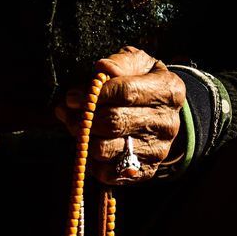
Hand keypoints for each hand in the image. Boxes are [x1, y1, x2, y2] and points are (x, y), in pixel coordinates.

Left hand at [54, 46, 185, 184]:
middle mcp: (167, 123)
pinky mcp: (146, 170)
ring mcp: (158, 150)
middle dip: (84, 117)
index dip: (94, 93)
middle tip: (68, 111)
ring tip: (75, 125)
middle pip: (114, 122)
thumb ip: (119, 63)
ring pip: (106, 149)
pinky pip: (109, 173)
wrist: (163, 112)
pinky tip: (89, 145)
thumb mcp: (137, 63)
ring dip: (82, 138)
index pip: (126, 92)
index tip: (73, 96)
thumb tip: (101, 71)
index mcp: (168, 91)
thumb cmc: (143, 82)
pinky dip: (91, 161)